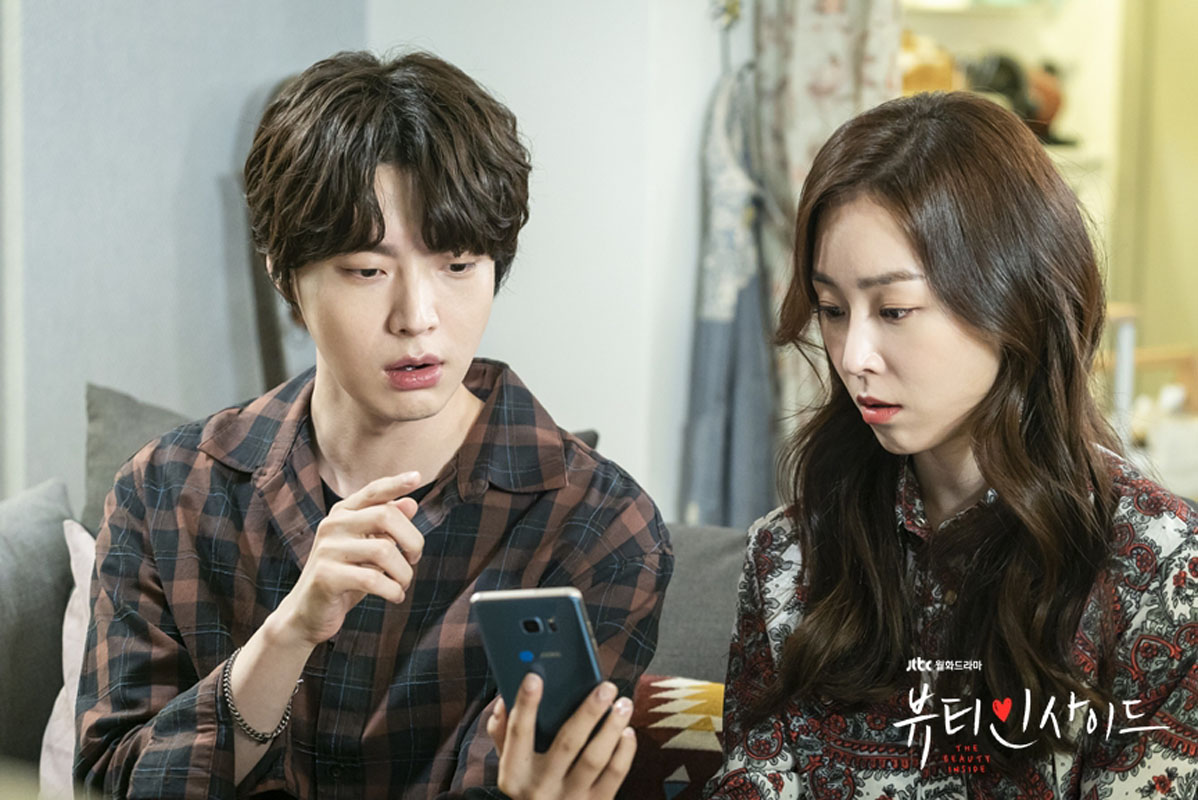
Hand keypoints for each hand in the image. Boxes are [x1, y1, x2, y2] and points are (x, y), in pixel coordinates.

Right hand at [271, 471, 425, 648]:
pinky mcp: (326, 576)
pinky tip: (396, 596)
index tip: (417, 477)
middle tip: (414, 560)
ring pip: (384, 550)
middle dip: (412, 540)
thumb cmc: (346, 578)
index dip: (396, 484)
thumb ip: (386, 528)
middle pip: (385, 516)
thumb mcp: (368, 550)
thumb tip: (411, 503)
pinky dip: (392, 590)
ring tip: (403, 584)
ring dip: (404, 572)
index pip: (373, 491)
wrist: (307, 614)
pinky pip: (372, 579)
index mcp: (343, 514)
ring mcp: (327, 549)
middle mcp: (333, 525)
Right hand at [487, 673, 636, 799]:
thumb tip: (505, 699)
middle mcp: (540, 787)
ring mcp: (569, 799)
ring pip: (595, 758)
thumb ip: (503, 732)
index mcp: (514, 773)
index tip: (535, 677)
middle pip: (567, 743)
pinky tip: (627, 731)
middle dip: (588, 711)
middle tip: (605, 687)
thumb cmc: (530, 785)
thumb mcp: (509, 764)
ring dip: (612, 727)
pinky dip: (624, 750)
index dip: (525, 704)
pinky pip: (615, 775)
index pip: (518, 733)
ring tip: (623, 704)